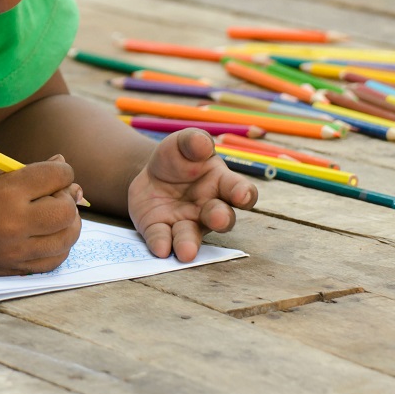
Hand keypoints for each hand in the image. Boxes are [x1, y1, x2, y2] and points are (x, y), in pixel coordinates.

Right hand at [0, 157, 82, 275]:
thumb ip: (28, 171)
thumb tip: (64, 167)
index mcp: (5, 192)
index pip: (57, 176)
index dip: (62, 169)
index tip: (55, 170)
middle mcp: (13, 225)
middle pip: (66, 211)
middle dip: (67, 197)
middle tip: (55, 192)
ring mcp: (13, 253)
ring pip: (66, 239)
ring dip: (67, 223)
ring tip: (53, 213)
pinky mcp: (11, 270)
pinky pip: (52, 262)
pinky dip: (58, 246)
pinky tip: (48, 234)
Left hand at [128, 129, 257, 261]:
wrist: (150, 173)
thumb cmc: (179, 158)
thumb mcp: (182, 143)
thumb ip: (193, 141)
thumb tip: (203, 144)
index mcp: (222, 183)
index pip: (240, 190)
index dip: (244, 194)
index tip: (242, 195)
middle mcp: (209, 208)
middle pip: (222, 218)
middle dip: (221, 219)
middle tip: (218, 220)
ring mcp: (186, 222)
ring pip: (192, 236)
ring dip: (189, 243)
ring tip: (186, 252)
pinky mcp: (161, 230)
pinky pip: (163, 239)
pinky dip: (162, 244)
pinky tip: (160, 249)